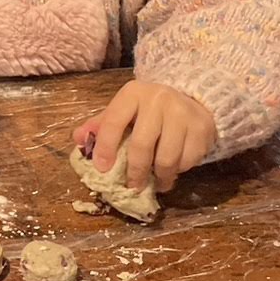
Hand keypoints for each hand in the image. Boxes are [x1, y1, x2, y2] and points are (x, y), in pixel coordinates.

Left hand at [74, 80, 215, 191]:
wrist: (192, 98)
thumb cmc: (148, 110)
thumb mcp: (123, 110)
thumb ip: (100, 125)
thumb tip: (78, 139)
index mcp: (133, 94)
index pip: (114, 121)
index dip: (106, 147)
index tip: (102, 169)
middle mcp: (158, 100)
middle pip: (141, 145)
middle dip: (135, 172)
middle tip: (132, 186)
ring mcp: (183, 114)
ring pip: (167, 159)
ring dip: (159, 177)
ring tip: (155, 182)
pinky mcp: (202, 129)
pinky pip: (187, 162)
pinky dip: (178, 171)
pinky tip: (173, 168)